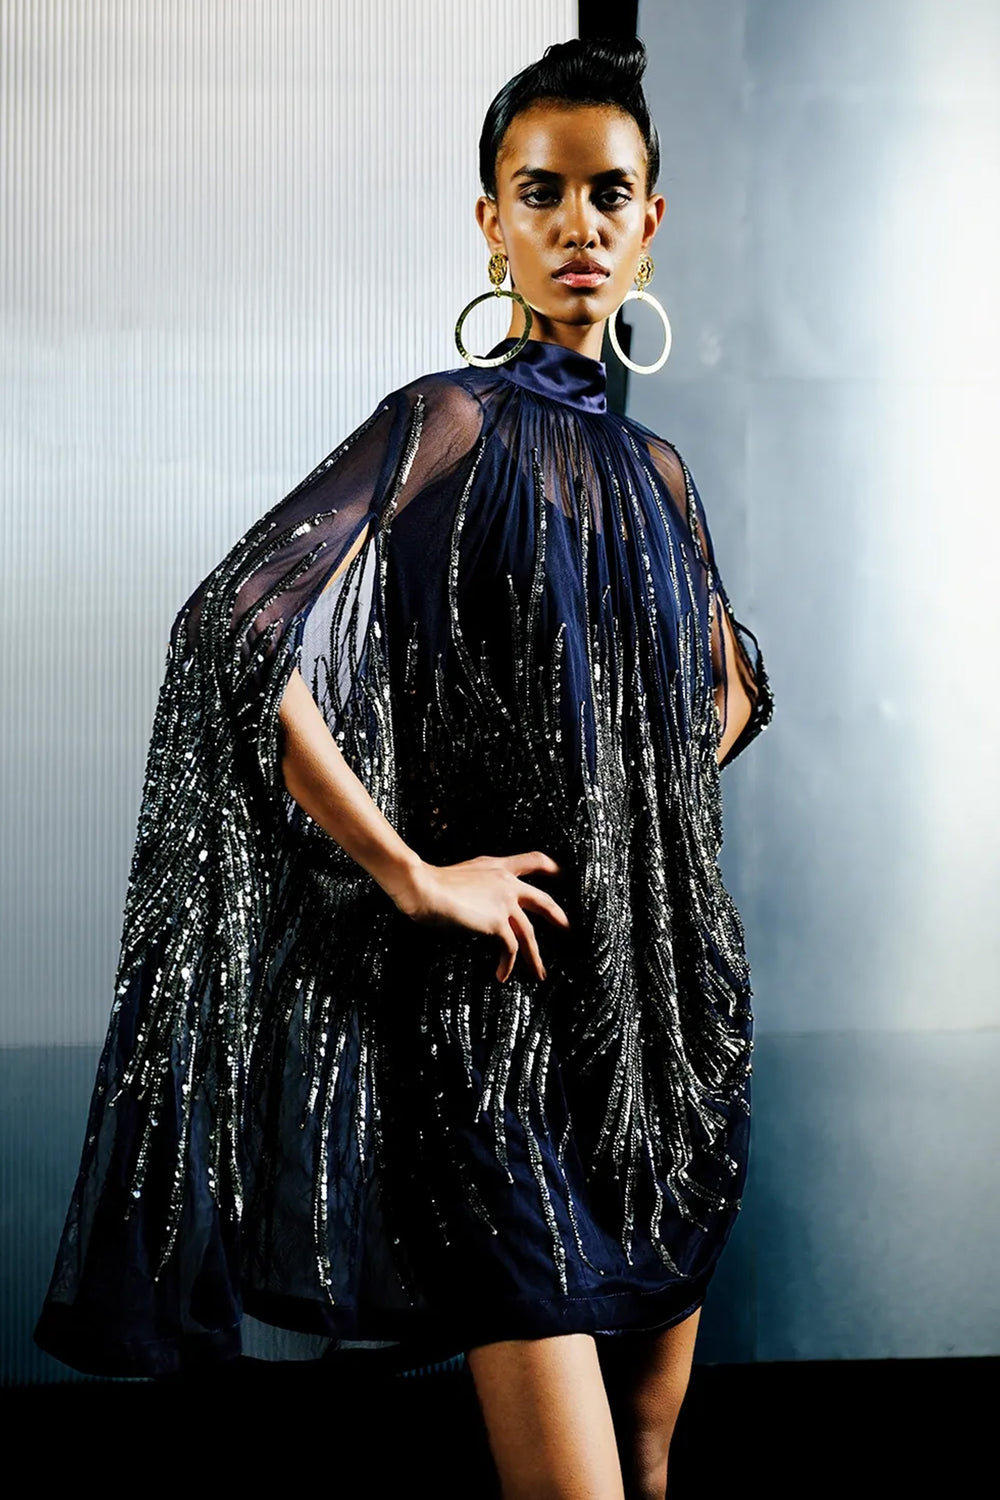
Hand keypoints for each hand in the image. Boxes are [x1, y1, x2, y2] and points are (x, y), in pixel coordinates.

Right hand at [388, 851, 570, 983]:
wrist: (424, 887)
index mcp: (497, 866)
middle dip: (557, 916)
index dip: (551, 867)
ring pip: (529, 933)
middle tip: (568, 928)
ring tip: (540, 973)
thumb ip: (476, 888)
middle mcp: (506, 882)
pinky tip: (501, 975)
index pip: (533, 860)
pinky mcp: (498, 922)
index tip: (562, 874)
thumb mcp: (461, 877)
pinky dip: (507, 965)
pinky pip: (510, 949)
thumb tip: (477, 907)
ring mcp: (504, 902)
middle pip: (543, 900)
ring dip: (535, 957)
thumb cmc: (430, 883)